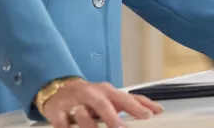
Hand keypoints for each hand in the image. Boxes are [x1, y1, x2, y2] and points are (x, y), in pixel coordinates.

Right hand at [41, 79, 163, 127]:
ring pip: (82, 115)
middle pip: (103, 104)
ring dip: (90, 126)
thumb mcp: (109, 98)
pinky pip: (62, 123)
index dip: (138, 106)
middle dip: (112, 118)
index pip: (126, 98)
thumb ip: (129, 105)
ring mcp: (74, 102)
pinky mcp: (57, 112)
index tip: (150, 115)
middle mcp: (91, 94)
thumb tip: (156, 112)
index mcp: (107, 92)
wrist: (57, 89)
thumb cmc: (89, 97)